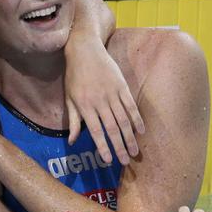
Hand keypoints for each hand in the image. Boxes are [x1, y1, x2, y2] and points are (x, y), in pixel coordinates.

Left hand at [64, 37, 143, 164]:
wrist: (84, 50)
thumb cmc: (74, 75)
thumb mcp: (69, 98)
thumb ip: (73, 121)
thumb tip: (72, 142)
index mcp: (85, 106)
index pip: (95, 131)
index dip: (103, 147)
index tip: (109, 160)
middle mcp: (99, 101)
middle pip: (112, 128)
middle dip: (120, 147)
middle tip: (126, 161)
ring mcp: (112, 93)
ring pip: (123, 120)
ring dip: (130, 137)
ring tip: (135, 151)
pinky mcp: (122, 86)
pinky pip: (131, 105)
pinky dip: (137, 119)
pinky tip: (141, 131)